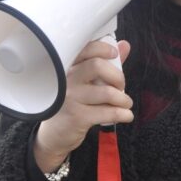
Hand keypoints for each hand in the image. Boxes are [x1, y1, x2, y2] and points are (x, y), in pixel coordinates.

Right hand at [33, 39, 132, 172]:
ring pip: (107, 92)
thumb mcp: (84, 82)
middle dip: (117, 76)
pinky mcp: (78, 117)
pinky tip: (126, 116)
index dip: (103, 49)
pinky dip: (123, 114)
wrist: (54, 135)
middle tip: (121, 86)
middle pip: (97, 66)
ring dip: (124, 99)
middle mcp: (66, 80)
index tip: (114, 54)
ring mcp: (70, 98)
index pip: (85, 49)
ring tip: (126, 103)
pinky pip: (108, 112)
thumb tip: (124, 45)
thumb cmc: (72, 103)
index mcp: (67, 67)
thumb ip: (105, 63)